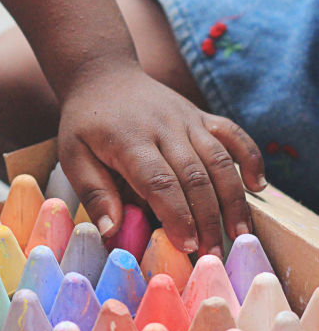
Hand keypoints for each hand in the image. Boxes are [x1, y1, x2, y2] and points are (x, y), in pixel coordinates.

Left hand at [58, 64, 265, 256]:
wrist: (102, 76)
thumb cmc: (85, 123)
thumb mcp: (73, 155)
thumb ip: (94, 192)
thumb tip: (112, 230)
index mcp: (129, 139)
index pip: (159, 182)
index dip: (177, 215)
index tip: (186, 246)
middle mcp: (163, 127)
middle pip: (194, 175)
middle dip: (207, 218)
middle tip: (212, 254)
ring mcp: (186, 118)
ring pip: (218, 159)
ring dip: (232, 198)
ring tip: (239, 233)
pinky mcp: (200, 115)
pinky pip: (233, 134)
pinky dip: (250, 157)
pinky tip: (257, 185)